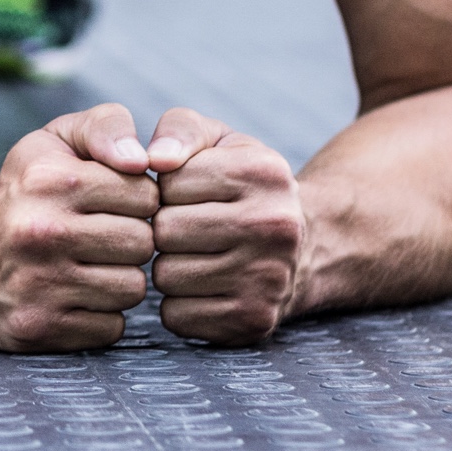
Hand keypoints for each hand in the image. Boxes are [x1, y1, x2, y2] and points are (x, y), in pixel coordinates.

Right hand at [0, 103, 159, 351]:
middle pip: (142, 245)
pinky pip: (110, 328)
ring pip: (131, 289)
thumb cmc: (25, 190)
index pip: (146, 196)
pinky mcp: (37, 327)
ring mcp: (37, 284)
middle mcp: (40, 232)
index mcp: (49, 180)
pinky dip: (100, 314)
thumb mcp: (55, 140)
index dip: (136, 200)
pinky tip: (74, 294)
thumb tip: (142, 160)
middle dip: (130, 239)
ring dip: (118, 278)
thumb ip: (107, 126)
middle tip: (102, 236)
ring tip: (89, 264)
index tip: (112, 203)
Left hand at [146, 108, 306, 344]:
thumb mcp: (218, 141)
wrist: (301, 248)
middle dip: (163, 229)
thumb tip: (150, 159)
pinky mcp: (255, 319)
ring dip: (168, 267)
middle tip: (186, 228)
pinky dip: (177, 304)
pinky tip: (202, 287)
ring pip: (166, 277)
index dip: (165, 189)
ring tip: (195, 256)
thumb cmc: (240, 186)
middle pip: (165, 231)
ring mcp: (269, 278)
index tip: (186, 194)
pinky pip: (176, 317)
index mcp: (264, 171)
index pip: (168, 182)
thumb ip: (179, 130)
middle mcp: (274, 225)